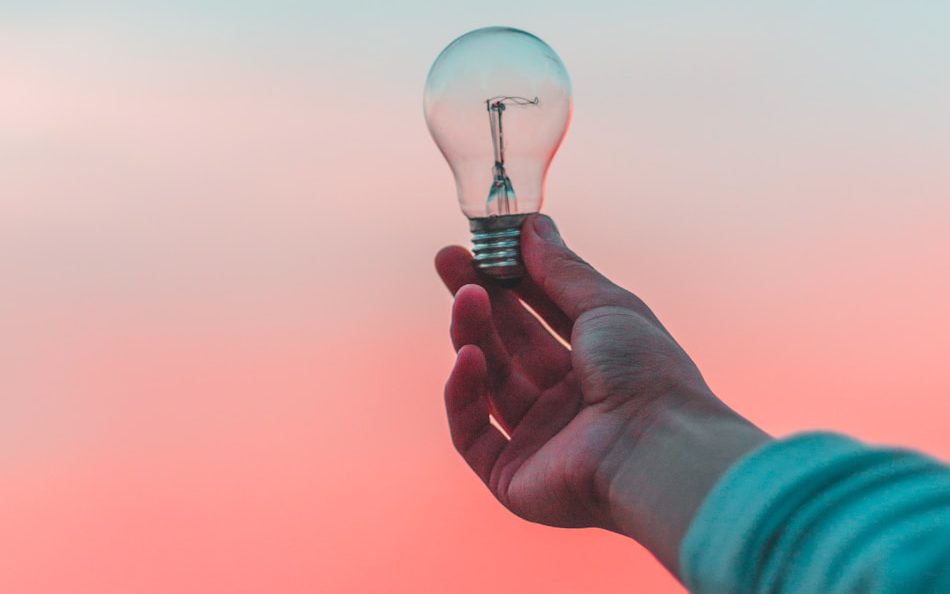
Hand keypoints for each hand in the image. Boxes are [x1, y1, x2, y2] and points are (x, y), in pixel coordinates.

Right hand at [436, 215, 768, 573]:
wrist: (657, 449)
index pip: (540, 314)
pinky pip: (472, 432)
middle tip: (447, 259)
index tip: (480, 244)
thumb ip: (562, 269)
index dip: (509, 279)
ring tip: (465, 297)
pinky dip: (464, 394)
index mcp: (595, 363)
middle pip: (508, 343)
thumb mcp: (606, 305)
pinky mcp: (512, 476)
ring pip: (489, 381)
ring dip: (472, 335)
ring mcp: (538, 439)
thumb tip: (533, 225)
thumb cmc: (645, 372)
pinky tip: (468, 357)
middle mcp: (566, 401)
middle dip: (477, 299)